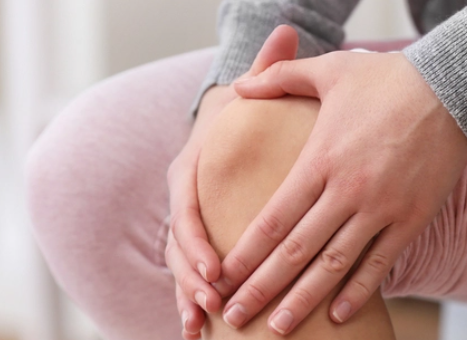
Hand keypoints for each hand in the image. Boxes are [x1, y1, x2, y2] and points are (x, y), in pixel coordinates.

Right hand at [166, 26, 299, 338]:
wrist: (230, 133)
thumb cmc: (243, 117)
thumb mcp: (254, 93)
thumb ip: (268, 68)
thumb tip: (285, 28)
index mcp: (191, 169)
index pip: (186, 208)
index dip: (197, 241)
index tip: (215, 266)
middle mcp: (184, 200)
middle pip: (181, 247)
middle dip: (194, 279)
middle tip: (216, 302)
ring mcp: (188, 224)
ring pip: (181, 268)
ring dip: (190, 298)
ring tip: (203, 325)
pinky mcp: (199, 242)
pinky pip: (190, 277)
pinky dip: (192, 303)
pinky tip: (200, 331)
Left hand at [217, 37, 466, 333]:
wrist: (456, 85)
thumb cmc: (389, 77)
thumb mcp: (330, 69)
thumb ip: (279, 77)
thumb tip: (238, 87)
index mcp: (320, 158)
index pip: (274, 218)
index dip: (246, 253)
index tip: (223, 277)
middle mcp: (348, 190)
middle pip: (296, 251)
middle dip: (261, 288)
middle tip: (234, 316)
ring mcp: (382, 208)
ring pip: (334, 266)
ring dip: (303, 300)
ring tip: (277, 328)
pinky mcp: (413, 218)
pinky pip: (381, 263)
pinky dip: (358, 293)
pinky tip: (338, 316)